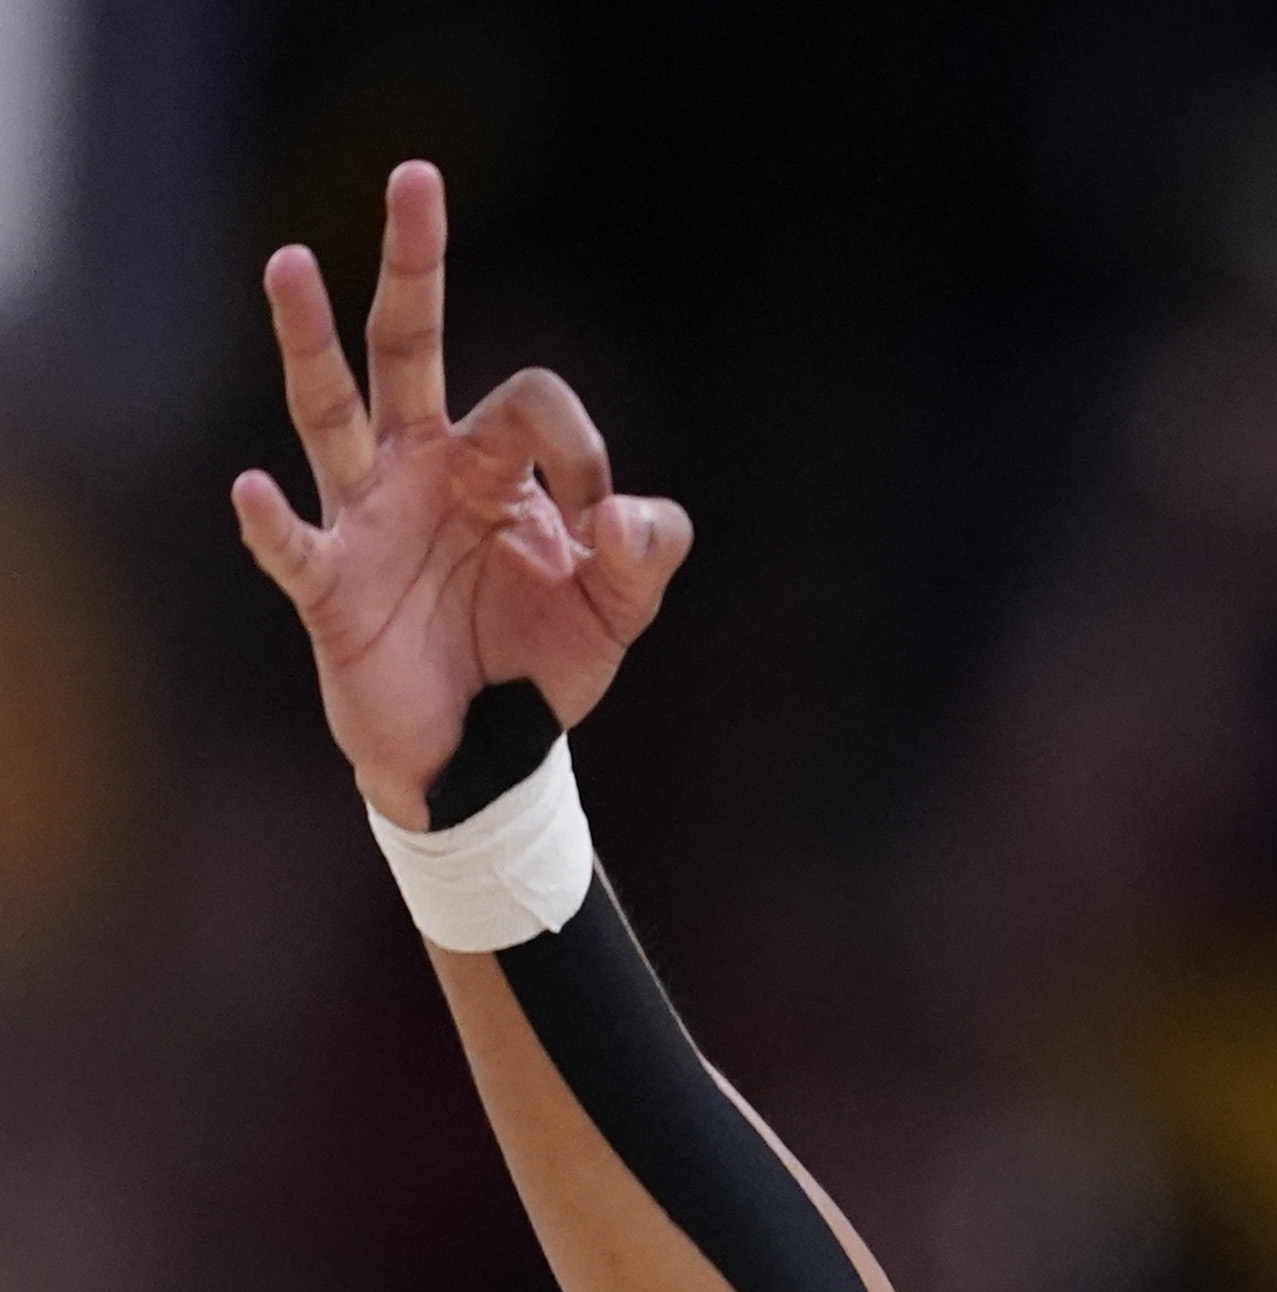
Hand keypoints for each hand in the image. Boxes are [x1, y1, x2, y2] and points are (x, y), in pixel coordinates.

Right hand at [227, 162, 690, 829]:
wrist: (487, 753)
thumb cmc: (539, 662)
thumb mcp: (618, 610)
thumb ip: (645, 555)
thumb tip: (628, 517)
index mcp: (489, 464)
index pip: (534, 404)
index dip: (582, 453)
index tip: (601, 530)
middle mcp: (417, 469)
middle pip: (407, 346)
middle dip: (415, 266)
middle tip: (416, 178)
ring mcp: (365, 519)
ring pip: (330, 409)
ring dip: (308, 340)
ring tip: (291, 264)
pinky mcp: (331, 589)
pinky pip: (293, 546)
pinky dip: (272, 520)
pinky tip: (255, 485)